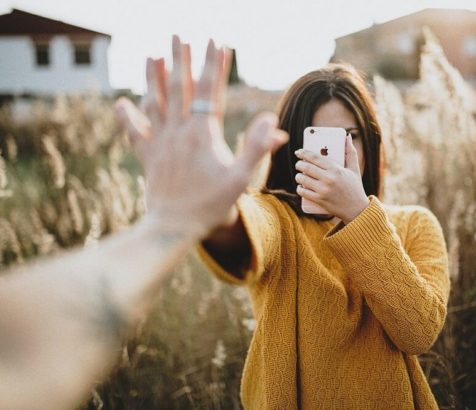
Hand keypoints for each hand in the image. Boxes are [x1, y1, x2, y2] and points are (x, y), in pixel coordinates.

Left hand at [115, 36, 286, 238]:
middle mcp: (179, 132)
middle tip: (179, 36)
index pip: (211, 91)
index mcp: (203, 134)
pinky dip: (127, 116)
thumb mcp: (242, 179)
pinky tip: (121, 102)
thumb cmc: (212, 205)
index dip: (214, 65)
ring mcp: (160, 143)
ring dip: (153, 77)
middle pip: (179, 88)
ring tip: (153, 55)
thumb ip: (258, 148)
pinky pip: (135, 132)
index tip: (217, 42)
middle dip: (181, 59)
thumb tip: (274, 123)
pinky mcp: (148, 156)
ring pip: (155, 102)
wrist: (174, 227)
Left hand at [294, 134, 368, 223]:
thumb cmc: (355, 187)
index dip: (304, 153)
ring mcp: (323, 190)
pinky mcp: (319, 200)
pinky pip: (303, 192)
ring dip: (298, 176)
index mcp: (336, 169)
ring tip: (299, 175)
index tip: (299, 152)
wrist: (356, 209)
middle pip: (307, 167)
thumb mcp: (354, 169)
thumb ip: (351, 152)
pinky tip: (300, 186)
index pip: (315, 157)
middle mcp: (329, 179)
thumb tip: (348, 136)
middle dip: (299, 164)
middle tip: (299, 164)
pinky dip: (299, 188)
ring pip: (303, 179)